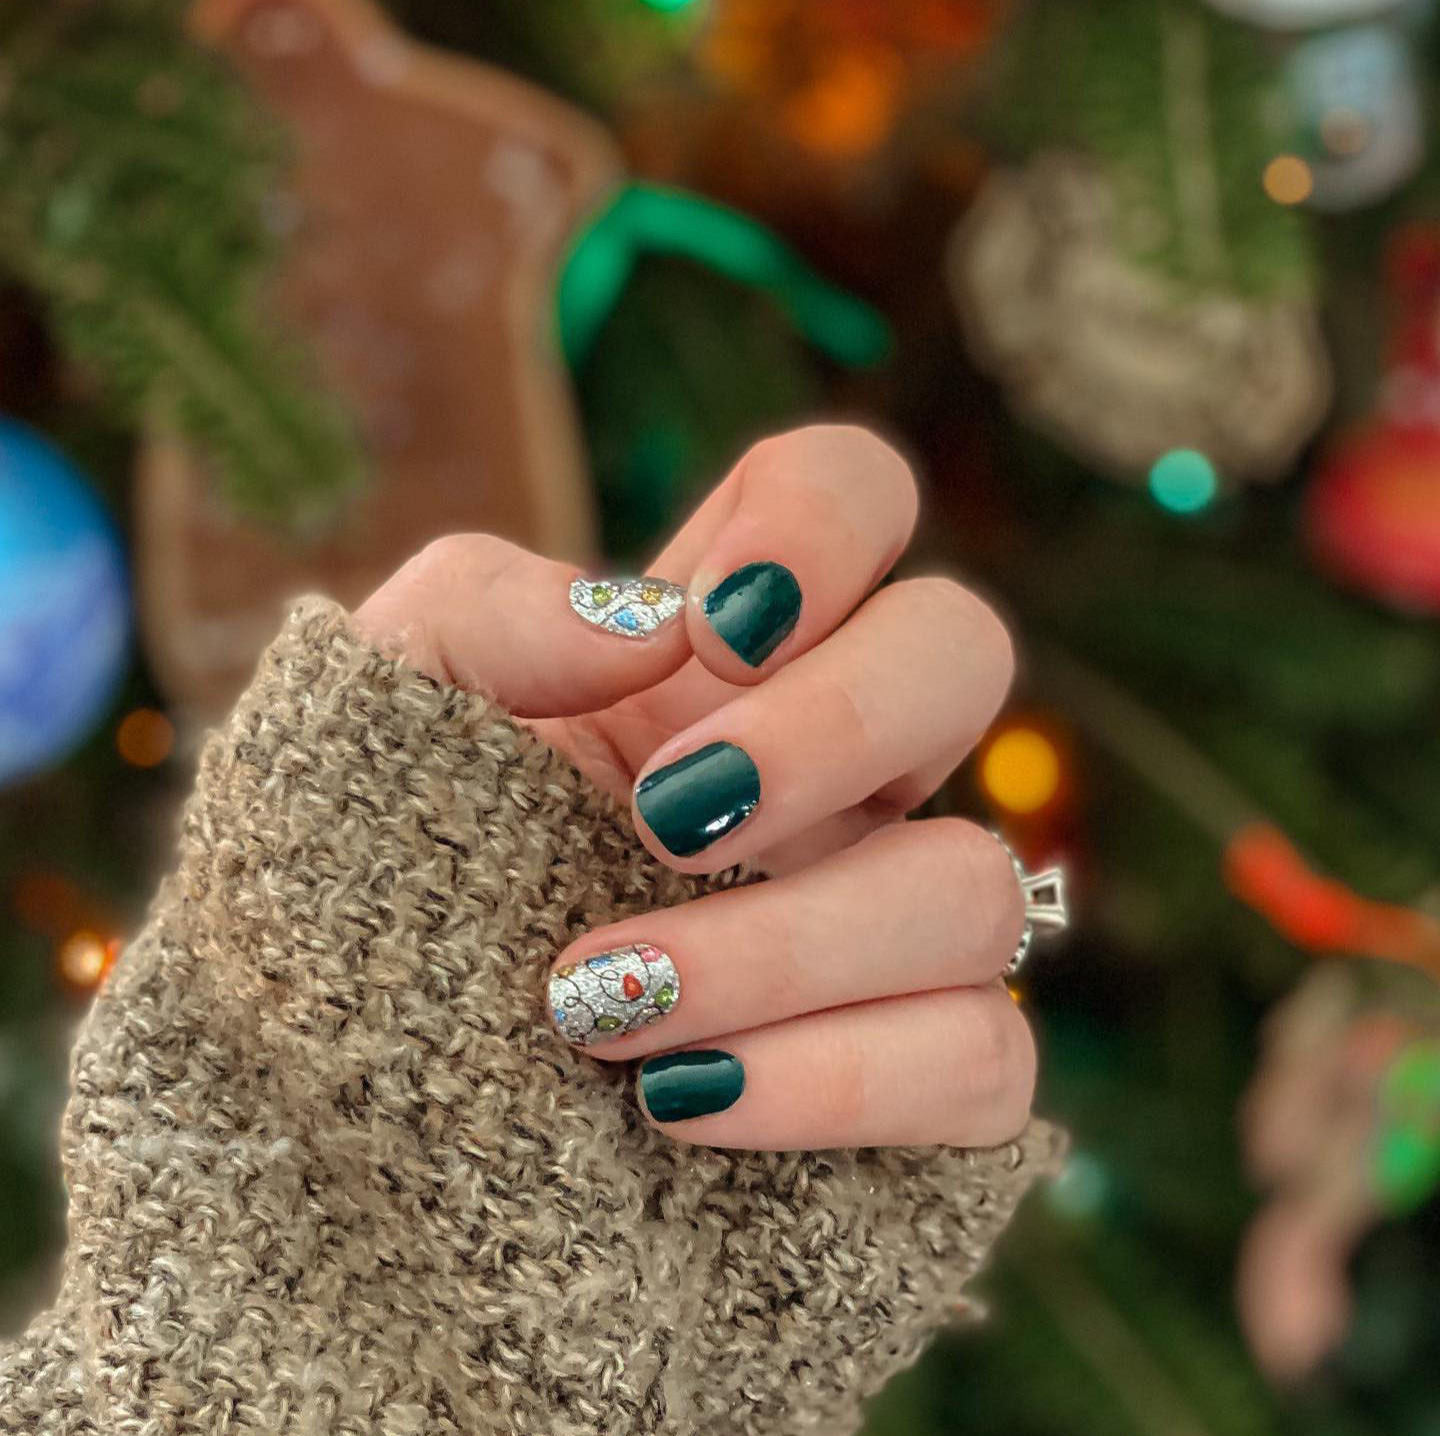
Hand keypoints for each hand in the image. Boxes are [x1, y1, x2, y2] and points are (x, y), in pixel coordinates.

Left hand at [354, 424, 1034, 1149]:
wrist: (339, 1083)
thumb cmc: (354, 867)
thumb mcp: (375, 707)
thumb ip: (487, 606)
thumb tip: (659, 621)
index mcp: (713, 656)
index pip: (853, 496)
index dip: (826, 522)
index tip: (714, 631)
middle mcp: (827, 770)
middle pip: (963, 653)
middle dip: (838, 723)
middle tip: (665, 817)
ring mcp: (879, 924)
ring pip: (976, 887)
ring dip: (788, 944)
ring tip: (599, 1000)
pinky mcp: (904, 1078)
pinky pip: (983, 1060)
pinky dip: (840, 1084)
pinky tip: (677, 1099)